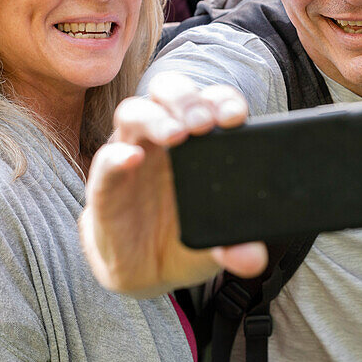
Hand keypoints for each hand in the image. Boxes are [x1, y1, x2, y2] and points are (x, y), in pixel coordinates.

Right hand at [79, 73, 267, 297]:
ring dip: (156, 117)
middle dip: (187, 98)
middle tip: (203, 123)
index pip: (209, 101)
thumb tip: (255, 260)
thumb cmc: (184, 237)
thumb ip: (234, 247)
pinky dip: (117, 156)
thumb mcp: (215, 244)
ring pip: (134, 112)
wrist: (144, 270)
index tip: (236, 117)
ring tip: (176, 135)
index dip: (222, 100)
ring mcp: (130, 154)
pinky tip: (132, 158)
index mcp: (196, 139)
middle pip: (168, 91)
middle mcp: (161, 137)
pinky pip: (106, 160)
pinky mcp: (106, 185)